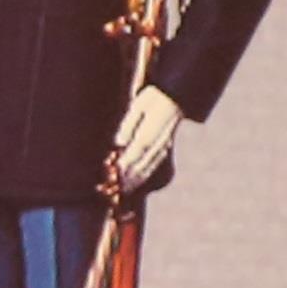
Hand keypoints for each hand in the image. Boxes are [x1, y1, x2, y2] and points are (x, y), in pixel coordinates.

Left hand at [104, 84, 182, 199]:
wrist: (174, 96)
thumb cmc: (151, 99)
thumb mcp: (137, 106)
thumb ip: (128, 125)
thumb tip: (119, 143)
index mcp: (151, 130)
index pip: (136, 152)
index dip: (125, 165)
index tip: (112, 175)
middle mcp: (159, 141)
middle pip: (143, 163)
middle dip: (128, 178)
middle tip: (113, 190)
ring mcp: (163, 145)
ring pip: (149, 167)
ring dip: (136, 180)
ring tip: (123, 191)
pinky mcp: (165, 147)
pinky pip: (155, 164)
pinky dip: (145, 175)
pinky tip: (136, 182)